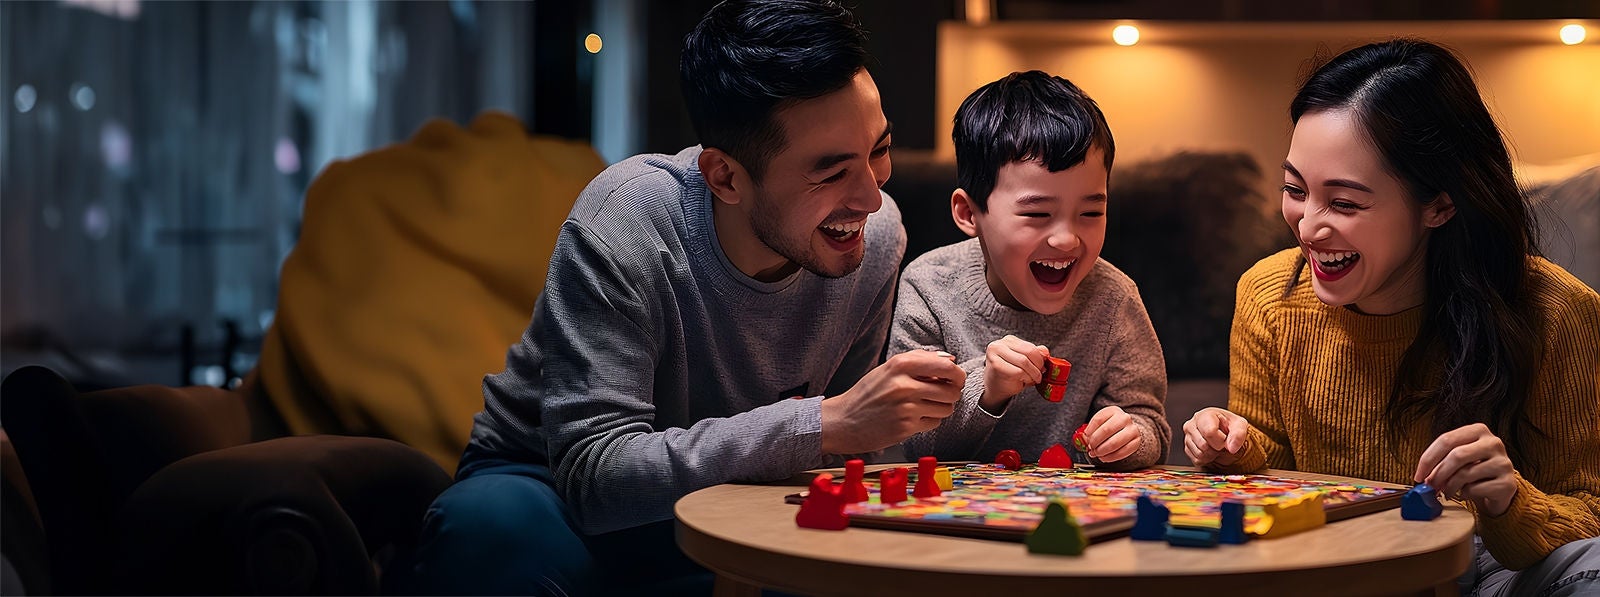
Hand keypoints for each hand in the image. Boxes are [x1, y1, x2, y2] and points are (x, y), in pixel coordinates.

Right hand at [820, 350, 964, 453]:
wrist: (843, 421)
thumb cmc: (867, 394)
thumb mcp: (889, 368)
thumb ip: (920, 360)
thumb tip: (951, 359)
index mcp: (900, 364)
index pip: (947, 366)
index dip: (957, 375)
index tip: (955, 379)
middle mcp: (904, 385)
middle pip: (951, 390)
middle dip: (951, 394)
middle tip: (941, 394)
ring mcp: (905, 408)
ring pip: (946, 408)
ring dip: (941, 408)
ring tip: (924, 406)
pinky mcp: (906, 427)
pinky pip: (934, 423)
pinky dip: (928, 421)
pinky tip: (913, 418)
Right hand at [980, 335, 1048, 410]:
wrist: (994, 388)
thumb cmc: (1009, 375)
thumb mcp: (1024, 362)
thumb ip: (1034, 354)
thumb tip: (1045, 351)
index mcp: (1008, 340)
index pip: (1030, 346)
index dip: (1040, 359)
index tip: (1042, 368)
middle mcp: (1000, 344)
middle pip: (1029, 352)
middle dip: (1038, 366)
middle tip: (1039, 375)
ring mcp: (996, 353)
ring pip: (1024, 361)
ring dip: (1033, 374)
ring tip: (1032, 379)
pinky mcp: (996, 365)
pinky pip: (1018, 371)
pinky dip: (1025, 378)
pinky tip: (1022, 381)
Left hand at [1082, 405, 1141, 462]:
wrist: (1128, 430)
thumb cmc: (1111, 426)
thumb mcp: (1101, 423)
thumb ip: (1092, 430)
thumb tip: (1084, 440)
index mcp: (1113, 411)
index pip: (1098, 419)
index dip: (1089, 430)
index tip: (1085, 437)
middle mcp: (1125, 418)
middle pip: (1106, 430)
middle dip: (1095, 442)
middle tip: (1090, 447)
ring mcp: (1132, 430)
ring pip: (1114, 443)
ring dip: (1102, 451)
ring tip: (1096, 453)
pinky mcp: (1136, 442)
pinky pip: (1121, 452)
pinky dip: (1110, 457)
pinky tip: (1104, 457)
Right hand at [1182, 407, 1251, 466]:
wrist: (1223, 431)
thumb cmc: (1229, 426)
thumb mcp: (1240, 425)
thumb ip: (1239, 434)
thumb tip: (1231, 447)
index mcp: (1203, 415)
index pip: (1209, 432)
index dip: (1221, 440)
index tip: (1226, 437)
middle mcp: (1191, 425)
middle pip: (1203, 445)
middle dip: (1217, 448)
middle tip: (1222, 442)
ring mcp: (1187, 437)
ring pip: (1200, 454)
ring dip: (1212, 455)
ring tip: (1216, 446)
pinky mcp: (1187, 448)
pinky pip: (1197, 460)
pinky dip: (1207, 459)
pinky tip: (1211, 451)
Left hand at [1415, 423, 1518, 516]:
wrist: (1501, 487)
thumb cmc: (1475, 470)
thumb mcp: (1458, 459)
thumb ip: (1442, 461)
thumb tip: (1424, 477)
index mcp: (1478, 430)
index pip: (1446, 439)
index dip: (1428, 459)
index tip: (1418, 475)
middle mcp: (1494, 442)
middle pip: (1456, 455)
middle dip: (1438, 474)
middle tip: (1430, 486)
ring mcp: (1503, 462)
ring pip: (1465, 473)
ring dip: (1450, 486)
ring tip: (1447, 491)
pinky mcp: (1508, 483)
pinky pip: (1476, 489)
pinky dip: (1465, 494)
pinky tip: (1467, 493)